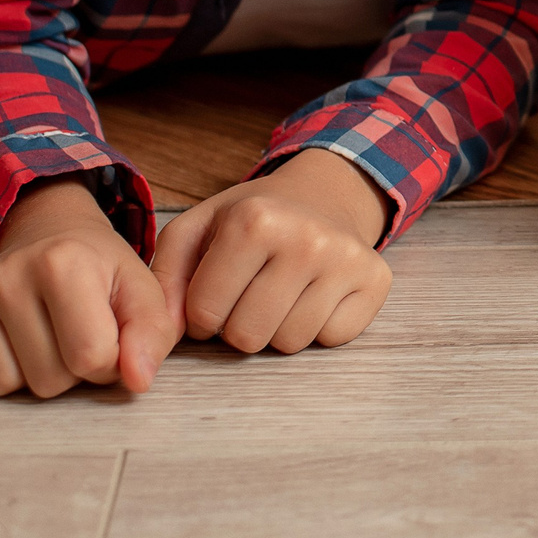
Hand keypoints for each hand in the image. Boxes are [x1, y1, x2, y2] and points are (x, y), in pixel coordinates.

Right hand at [0, 175, 173, 397]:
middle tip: (74, 332)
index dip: (109, 362)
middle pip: (46, 380)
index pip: (91, 357)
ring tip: (45, 334)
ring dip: (30, 374)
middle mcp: (8, 274)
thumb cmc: (100, 271)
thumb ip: (151, 335)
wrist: (51, 236)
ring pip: (2, 385)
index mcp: (62, 263)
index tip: (110, 336)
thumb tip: (138, 381)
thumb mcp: (141, 291)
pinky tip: (11, 338)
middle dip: (70, 371)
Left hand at [152, 148, 393, 355]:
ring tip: (281, 292)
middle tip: (251, 291)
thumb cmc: (252, 219)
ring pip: (290, 343)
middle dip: (238, 324)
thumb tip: (162, 338)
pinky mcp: (376, 280)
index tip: (216, 289)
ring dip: (277, 328)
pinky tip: (315, 295)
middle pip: (247, 336)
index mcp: (254, 219)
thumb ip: (165, 280)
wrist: (322, 194)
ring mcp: (346, 259)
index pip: (203, 314)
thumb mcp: (197, 230)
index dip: (201, 312)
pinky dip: (318, 328)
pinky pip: (332, 339)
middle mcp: (305, 237)